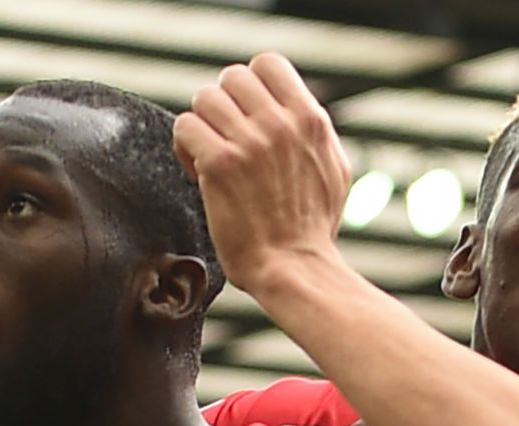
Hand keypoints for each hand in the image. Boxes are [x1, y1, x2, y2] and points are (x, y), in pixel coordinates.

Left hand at [173, 53, 350, 294]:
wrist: (294, 268)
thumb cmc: (312, 230)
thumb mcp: (333, 170)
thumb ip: (315, 133)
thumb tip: (299, 109)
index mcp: (309, 120)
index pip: (268, 64)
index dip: (249, 85)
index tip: (246, 115)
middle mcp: (280, 124)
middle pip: (231, 78)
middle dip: (222, 107)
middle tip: (225, 140)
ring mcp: (250, 143)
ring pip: (204, 99)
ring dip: (202, 127)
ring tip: (210, 157)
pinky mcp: (220, 165)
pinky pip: (185, 127)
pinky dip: (185, 147)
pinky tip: (198, 172)